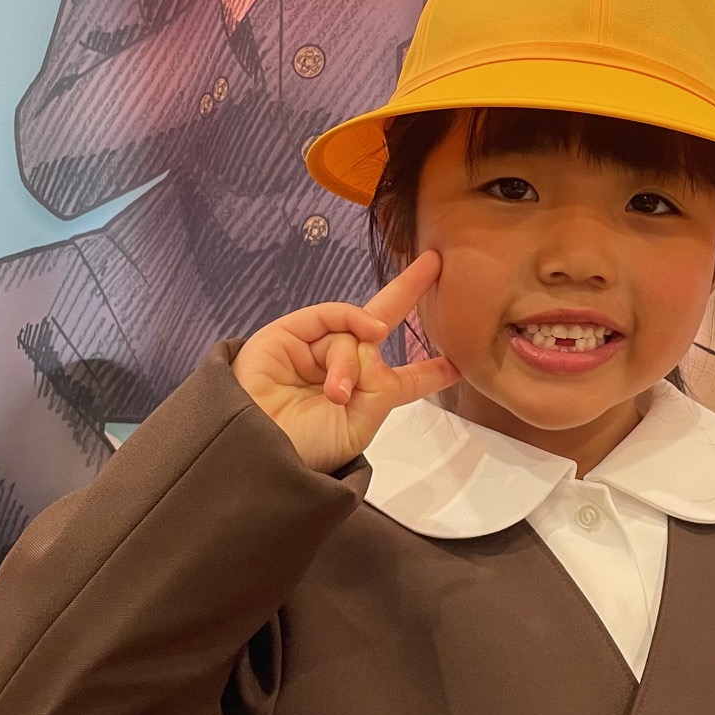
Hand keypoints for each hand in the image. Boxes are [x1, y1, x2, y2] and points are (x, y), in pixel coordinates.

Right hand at [232, 251, 458, 472]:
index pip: (404, 380)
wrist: (257, 451)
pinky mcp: (288, 334)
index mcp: (363, 399)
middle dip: (408, 292)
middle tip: (434, 263)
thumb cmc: (308, 447)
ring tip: (337, 394)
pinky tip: (367, 331)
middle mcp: (341, 369)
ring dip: (350, 362)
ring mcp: (313, 349)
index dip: (429, 372)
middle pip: (379, 324)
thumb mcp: (359, 424)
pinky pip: (330, 315)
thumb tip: (374, 339)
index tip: (458, 365)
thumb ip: (378, 382)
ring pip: (351, 334)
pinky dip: (351, 319)